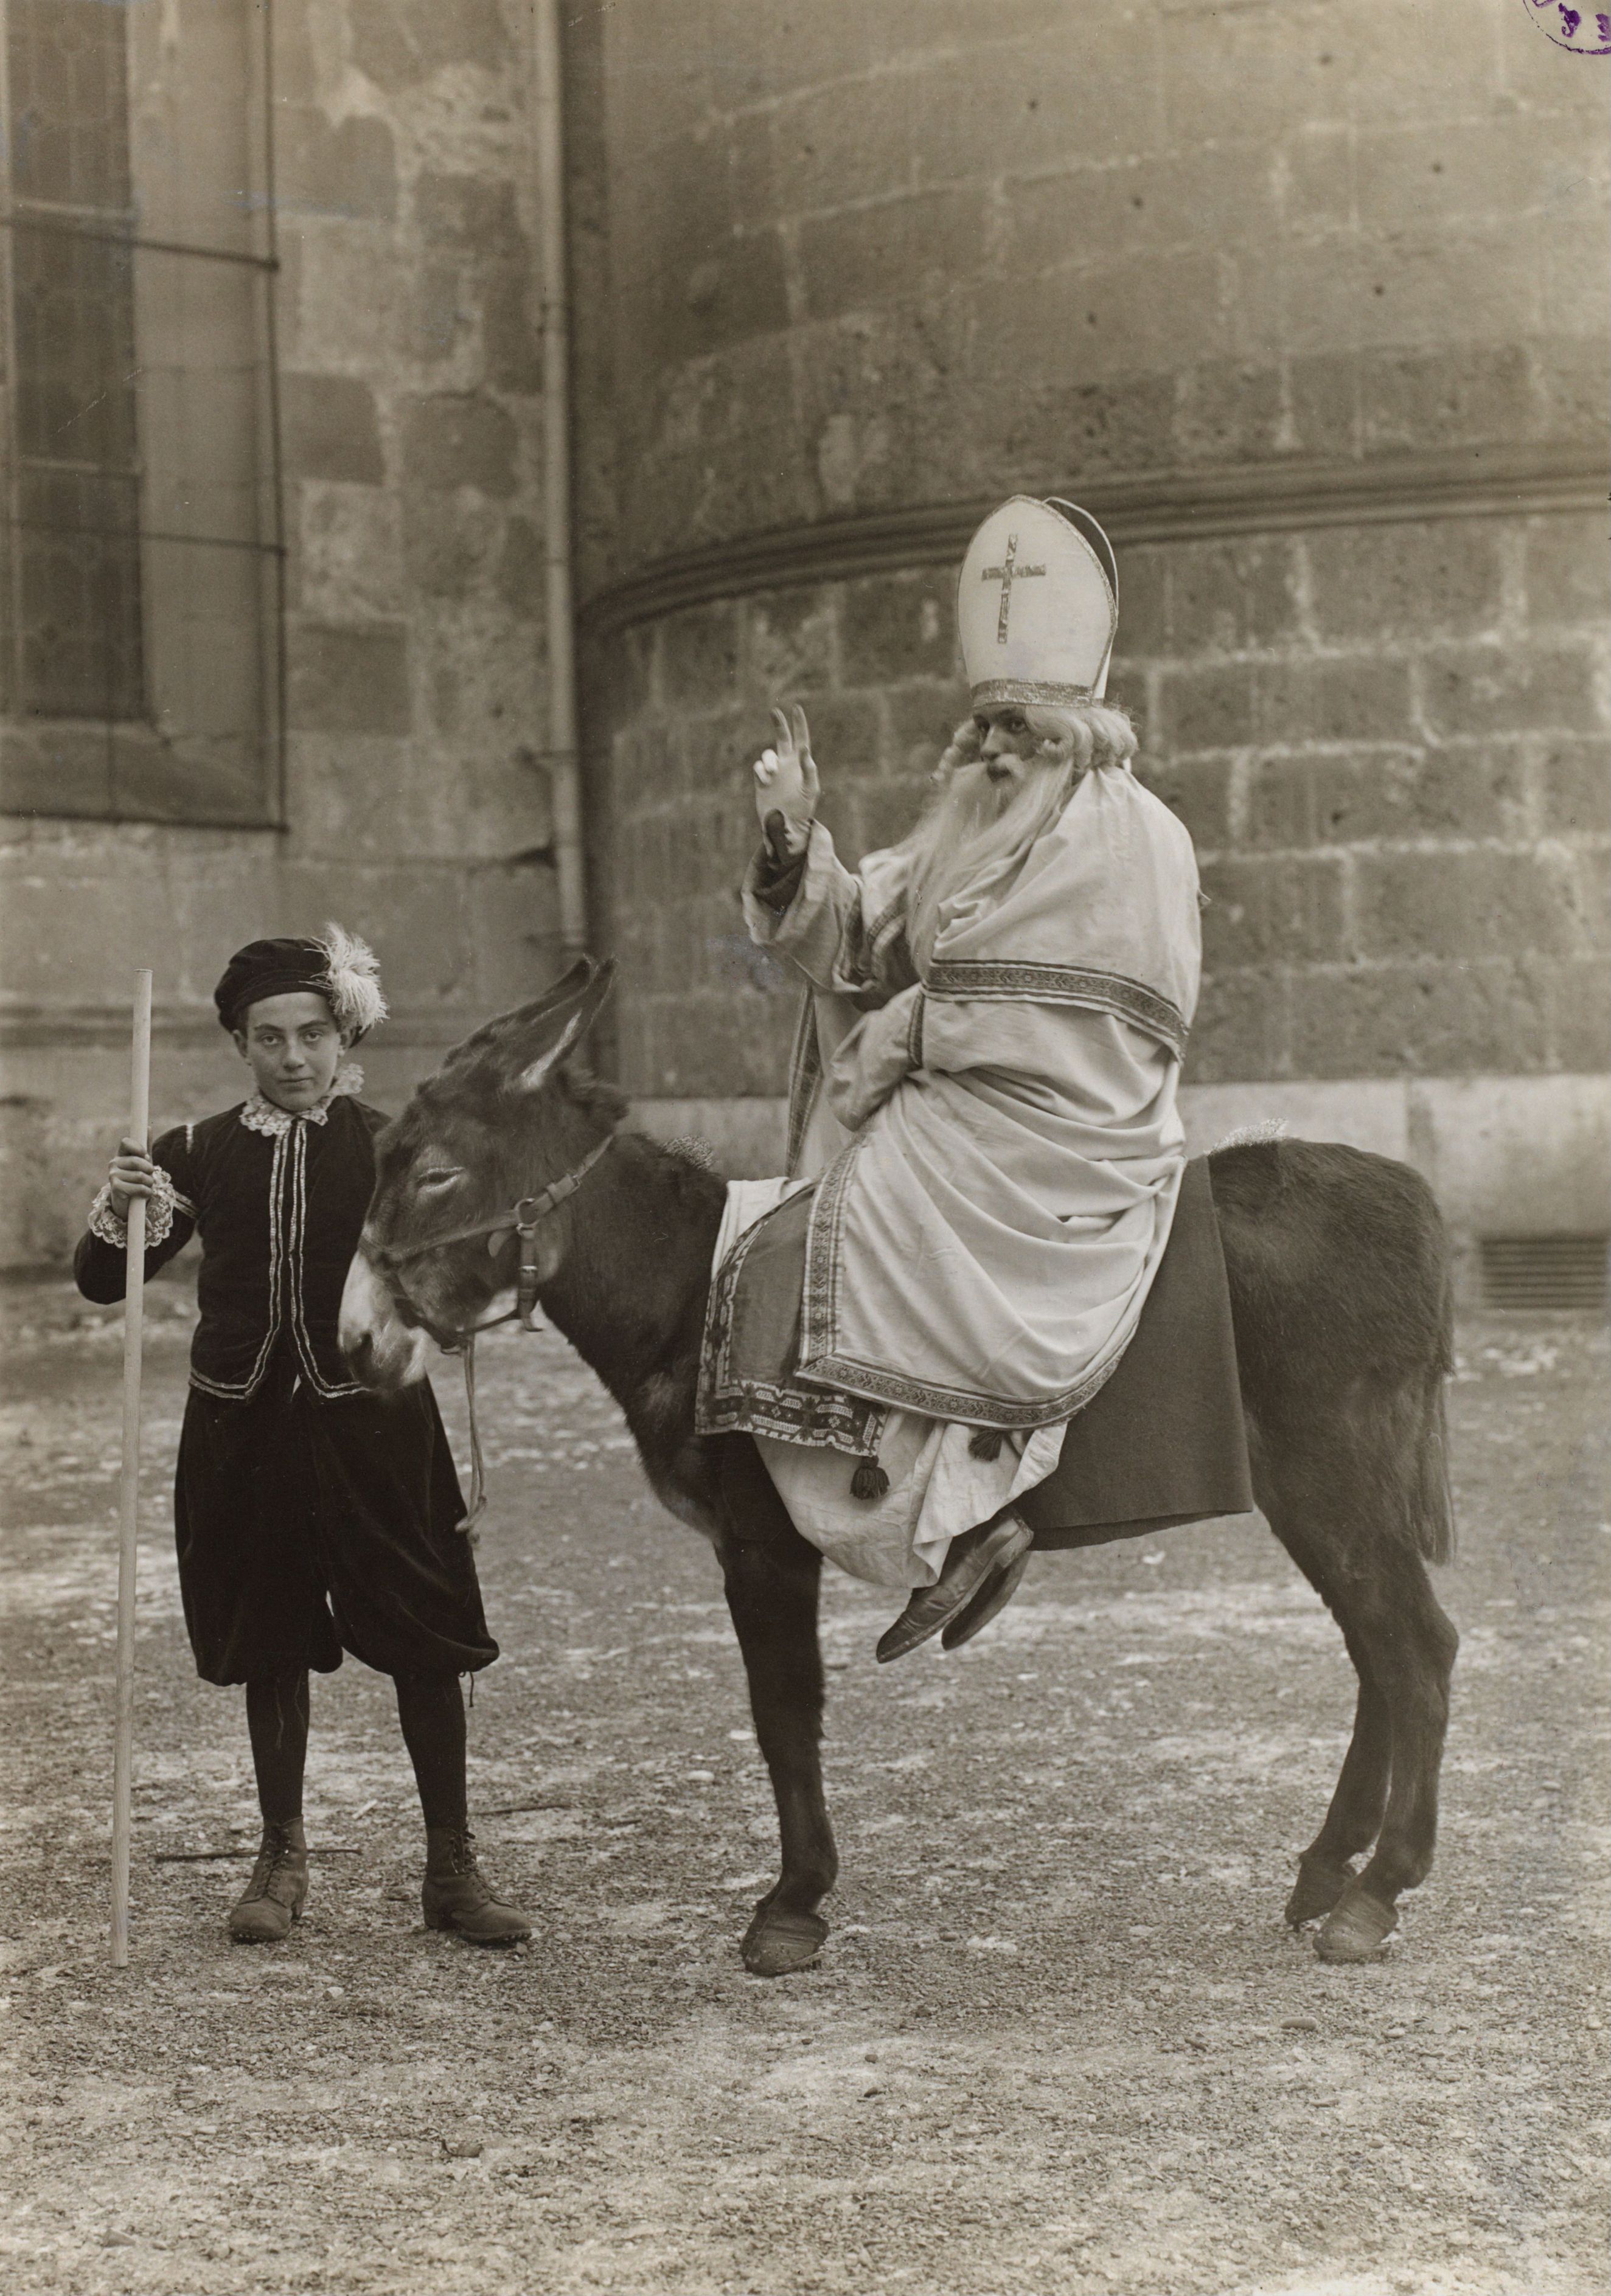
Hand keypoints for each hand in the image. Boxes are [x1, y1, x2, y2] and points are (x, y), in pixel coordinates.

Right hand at [108, 1136, 153, 1218]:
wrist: (129, 1200)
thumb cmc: (137, 1178)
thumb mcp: (144, 1161)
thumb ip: (146, 1146)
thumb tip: (148, 1128)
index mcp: (121, 1154)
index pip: (126, 1142)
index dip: (138, 1148)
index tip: (145, 1156)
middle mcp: (114, 1163)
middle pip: (136, 1161)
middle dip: (149, 1169)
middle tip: (150, 1175)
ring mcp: (113, 1176)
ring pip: (140, 1176)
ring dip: (150, 1183)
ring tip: (147, 1185)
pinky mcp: (115, 1188)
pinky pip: (138, 1188)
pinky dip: (146, 1192)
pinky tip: (145, 1193)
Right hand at [753, 704, 819, 859]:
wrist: (787, 825)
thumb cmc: (803, 809)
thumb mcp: (810, 789)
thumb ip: (809, 769)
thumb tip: (803, 750)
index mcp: (800, 763)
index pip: (801, 738)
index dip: (799, 723)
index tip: (796, 708)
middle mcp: (786, 764)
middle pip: (782, 738)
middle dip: (779, 724)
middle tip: (775, 711)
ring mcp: (773, 772)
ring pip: (768, 754)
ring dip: (769, 760)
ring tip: (773, 774)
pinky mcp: (761, 780)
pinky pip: (758, 767)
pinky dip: (761, 771)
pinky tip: (766, 781)